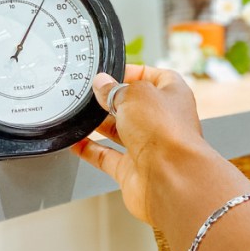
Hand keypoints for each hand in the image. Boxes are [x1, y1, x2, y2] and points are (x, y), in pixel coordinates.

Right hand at [72, 64, 213, 224]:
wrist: (171, 178)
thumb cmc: (167, 133)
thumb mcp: (135, 95)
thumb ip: (115, 88)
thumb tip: (102, 84)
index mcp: (173, 96)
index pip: (155, 77)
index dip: (134, 72)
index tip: (112, 73)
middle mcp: (163, 122)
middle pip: (134, 106)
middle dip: (112, 100)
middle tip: (91, 93)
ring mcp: (148, 147)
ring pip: (119, 132)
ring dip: (99, 124)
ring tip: (80, 113)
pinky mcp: (132, 170)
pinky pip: (106, 157)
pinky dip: (90, 150)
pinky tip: (76, 142)